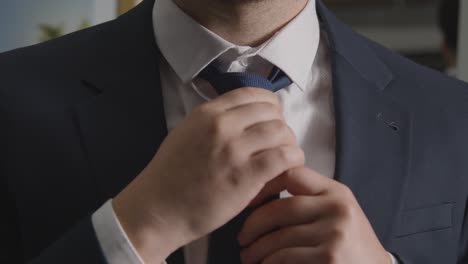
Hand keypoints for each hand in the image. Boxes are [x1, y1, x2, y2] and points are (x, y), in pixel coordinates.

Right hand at [112, 88, 304, 262]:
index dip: (270, 106)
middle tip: (278, 143)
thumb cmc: (170, 175)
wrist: (157, 210)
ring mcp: (234, 150)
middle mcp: (222, 125)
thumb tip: (244, 116)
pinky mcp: (246, 176)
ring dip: (289, 143)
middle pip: (272, 111)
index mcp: (207, 113)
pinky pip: (284, 157)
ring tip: (284, 157)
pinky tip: (288, 168)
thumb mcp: (186, 133)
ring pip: (281, 132)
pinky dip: (293, 160)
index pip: (253, 94)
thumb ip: (214, 121)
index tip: (270, 120)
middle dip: (281, 125)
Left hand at [239, 167, 390, 263]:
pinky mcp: (329, 258)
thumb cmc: (351, 247)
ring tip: (249, 256)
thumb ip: (310, 202)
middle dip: (253, 225)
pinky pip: (284, 258)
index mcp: (337, 193)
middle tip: (243, 237)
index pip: (293, 174)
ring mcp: (335, 234)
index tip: (249, 200)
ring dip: (257, 250)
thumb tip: (261, 198)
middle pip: (281, 208)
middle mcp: (338, 209)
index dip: (265, 185)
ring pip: (279, 237)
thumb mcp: (337, 214)